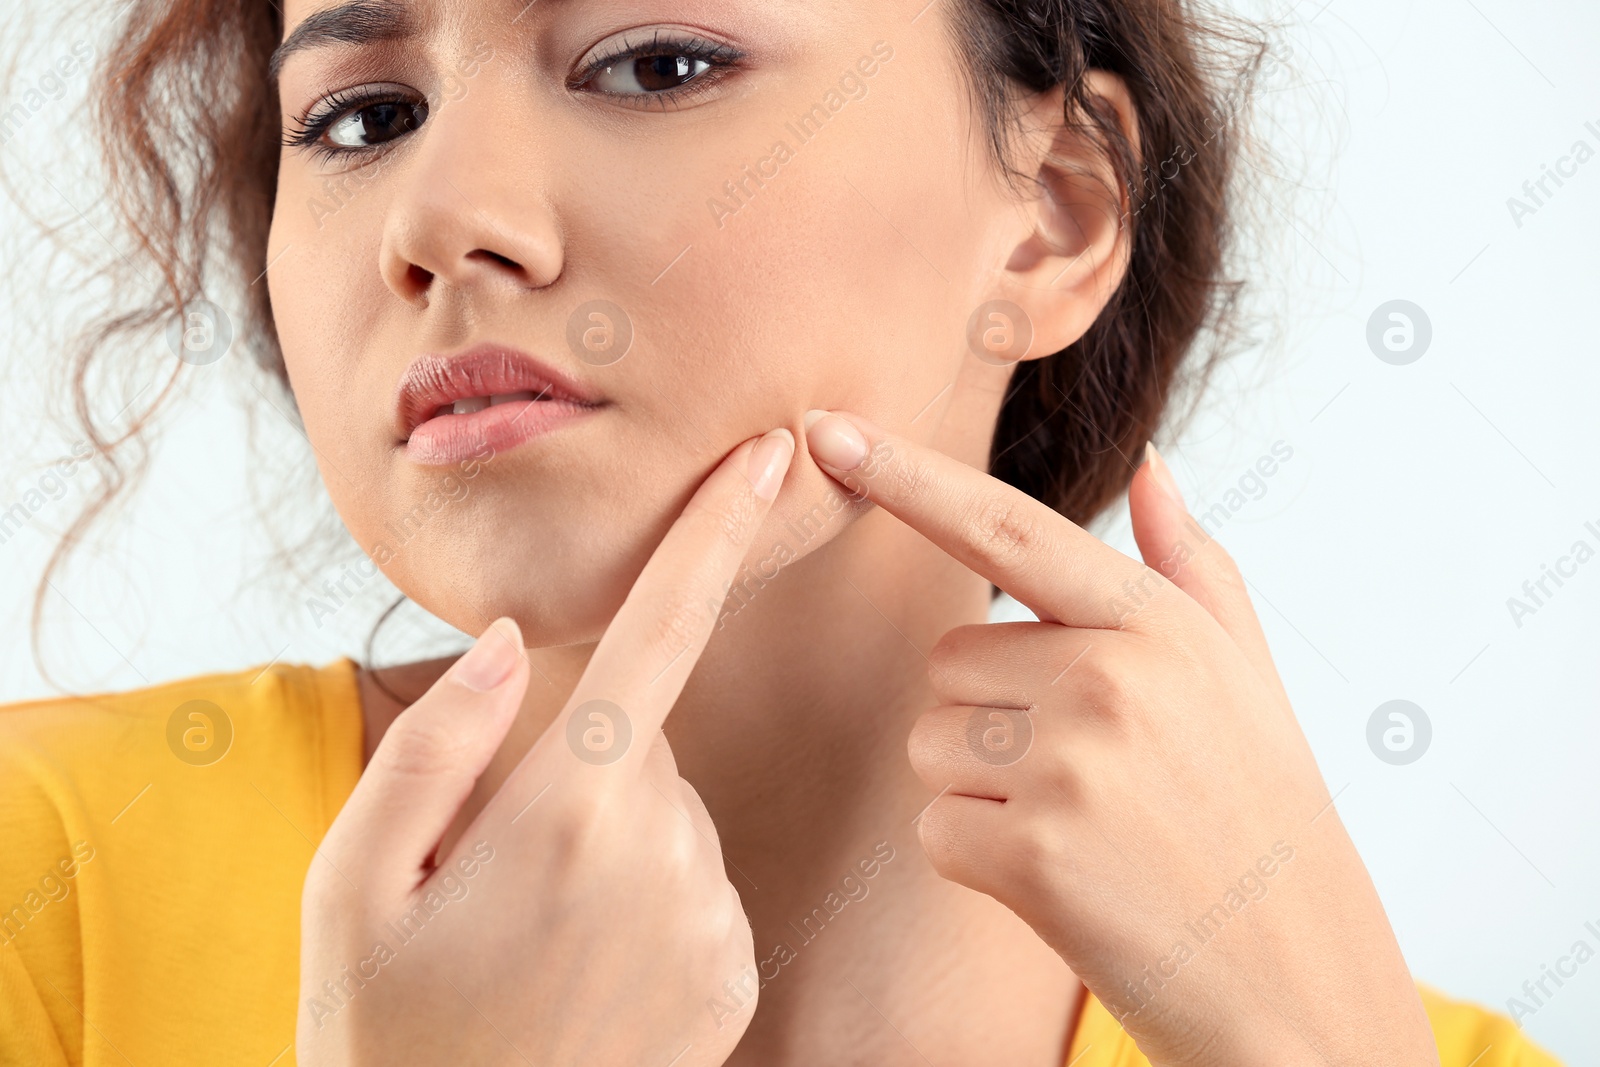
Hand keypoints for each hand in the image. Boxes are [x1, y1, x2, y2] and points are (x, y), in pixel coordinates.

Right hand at [296, 428, 795, 1065]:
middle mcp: (667, 852)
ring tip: (533, 934)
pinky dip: (650, 897)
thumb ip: (431, 746)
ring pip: (669, 812)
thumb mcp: (352, 883)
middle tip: (492, 868)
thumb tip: (500, 643)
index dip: (714, 534)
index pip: (658, 633)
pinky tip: (586, 967)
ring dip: (610, 838)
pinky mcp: (737, 973)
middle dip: (574, 767)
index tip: (770, 456)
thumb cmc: (384, 1030)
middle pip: (638, 738)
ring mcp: (711, 919)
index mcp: (567, 808)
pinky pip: (698, 882)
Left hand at [802, 410, 1438, 1066]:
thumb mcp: (1244, 672)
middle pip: (943, 662)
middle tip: (1079, 774)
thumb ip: (1189, 563)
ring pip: (928, 745)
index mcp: (1153, 622)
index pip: (1002, 525)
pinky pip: (932, 828)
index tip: (826, 433)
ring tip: (1078, 824)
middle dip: (984, 716)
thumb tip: (1151, 465)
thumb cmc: (1260, 810)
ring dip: (976, 790)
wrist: (1296, 969)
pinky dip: (974, 859)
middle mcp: (1107, 678)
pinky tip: (1059, 878)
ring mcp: (1069, 766)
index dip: (904, 476)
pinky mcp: (1032, 854)